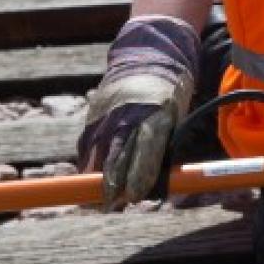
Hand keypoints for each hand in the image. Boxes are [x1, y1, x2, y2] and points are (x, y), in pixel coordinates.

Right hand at [77, 16, 199, 206]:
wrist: (148, 59)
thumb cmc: (170, 96)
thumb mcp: (175, 119)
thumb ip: (162, 148)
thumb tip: (152, 186)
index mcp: (158, 115)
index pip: (146, 151)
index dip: (138, 176)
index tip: (132, 197)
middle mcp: (129, 115)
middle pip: (116, 156)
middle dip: (111, 184)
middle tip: (109, 204)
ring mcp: (108, 113)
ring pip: (97, 152)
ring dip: (95, 177)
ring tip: (96, 199)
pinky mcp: (94, 113)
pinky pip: (88, 143)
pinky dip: (89, 161)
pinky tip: (90, 175)